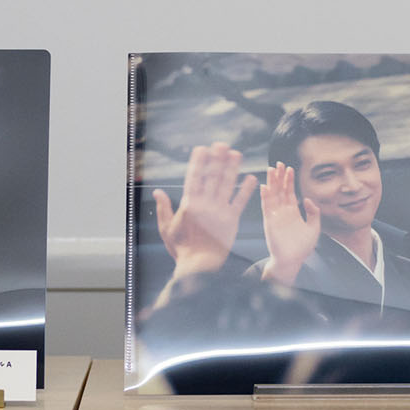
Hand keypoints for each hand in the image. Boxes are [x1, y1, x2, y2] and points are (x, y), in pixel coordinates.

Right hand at [152, 143, 256, 279]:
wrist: (200, 266)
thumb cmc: (181, 249)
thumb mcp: (167, 228)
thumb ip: (164, 208)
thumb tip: (157, 192)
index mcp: (188, 204)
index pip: (194, 177)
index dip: (199, 161)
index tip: (203, 148)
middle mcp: (205, 204)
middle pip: (212, 176)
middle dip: (217, 159)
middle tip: (223, 144)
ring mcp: (219, 211)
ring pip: (226, 185)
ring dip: (232, 168)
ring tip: (237, 153)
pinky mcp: (232, 220)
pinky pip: (240, 202)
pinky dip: (246, 190)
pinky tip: (252, 178)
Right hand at [258, 162, 322, 283]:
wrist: (292, 260)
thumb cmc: (302, 247)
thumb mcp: (314, 228)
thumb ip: (314, 213)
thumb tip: (308, 199)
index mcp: (292, 212)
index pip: (290, 192)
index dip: (289, 180)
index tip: (289, 168)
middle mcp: (282, 212)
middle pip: (280, 190)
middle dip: (279, 177)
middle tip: (278, 163)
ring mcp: (275, 216)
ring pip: (272, 195)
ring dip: (272, 182)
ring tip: (271, 170)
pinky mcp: (269, 222)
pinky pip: (266, 207)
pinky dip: (265, 197)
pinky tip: (265, 187)